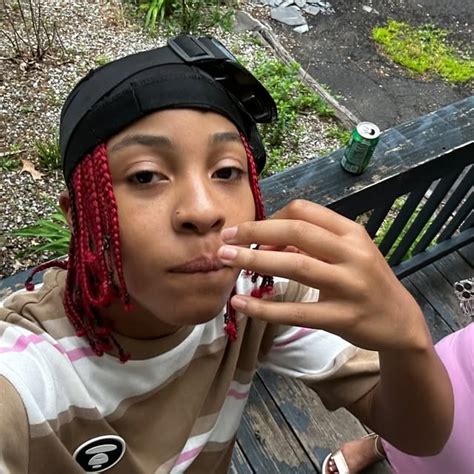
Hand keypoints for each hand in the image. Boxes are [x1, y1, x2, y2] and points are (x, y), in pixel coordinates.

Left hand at [218, 200, 429, 351]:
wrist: (399, 320)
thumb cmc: (367, 281)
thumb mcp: (348, 253)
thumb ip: (312, 244)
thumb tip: (266, 239)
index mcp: (351, 232)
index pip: (304, 210)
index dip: (272, 217)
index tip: (252, 232)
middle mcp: (352, 253)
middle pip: (296, 230)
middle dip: (254, 231)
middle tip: (225, 238)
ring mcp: (350, 285)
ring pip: (294, 265)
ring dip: (254, 260)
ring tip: (224, 259)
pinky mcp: (343, 316)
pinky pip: (297, 311)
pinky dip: (265, 307)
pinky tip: (241, 304)